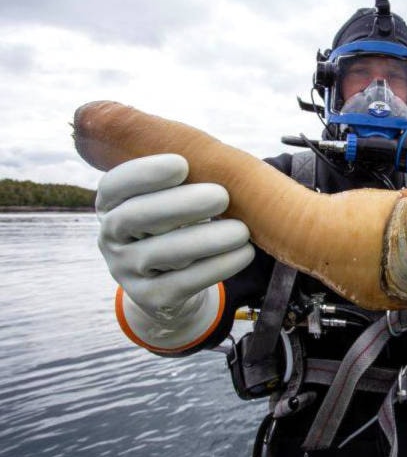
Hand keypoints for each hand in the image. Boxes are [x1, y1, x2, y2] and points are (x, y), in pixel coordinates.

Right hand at [96, 154, 253, 349]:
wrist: (170, 286)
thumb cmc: (176, 227)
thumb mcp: (169, 201)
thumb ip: (183, 180)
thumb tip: (221, 157)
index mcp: (111, 204)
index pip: (114, 186)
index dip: (144, 173)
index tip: (181, 164)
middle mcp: (110, 238)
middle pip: (135, 218)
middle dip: (180, 205)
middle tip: (221, 196)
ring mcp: (126, 271)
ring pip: (163, 254)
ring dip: (206, 240)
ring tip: (242, 231)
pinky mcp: (151, 298)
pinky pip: (184, 282)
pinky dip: (218, 266)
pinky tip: (244, 253)